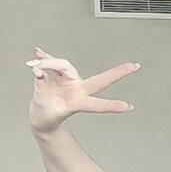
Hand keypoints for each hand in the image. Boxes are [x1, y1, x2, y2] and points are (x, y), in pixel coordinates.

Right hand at [25, 46, 139, 134]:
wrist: (41, 118)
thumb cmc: (45, 117)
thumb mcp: (42, 106)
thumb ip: (41, 87)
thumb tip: (39, 71)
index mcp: (77, 102)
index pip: (97, 104)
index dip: (112, 105)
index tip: (129, 107)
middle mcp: (78, 90)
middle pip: (101, 80)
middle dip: (117, 73)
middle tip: (134, 66)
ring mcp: (71, 82)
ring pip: (65, 65)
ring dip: (49, 62)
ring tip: (36, 62)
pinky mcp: (60, 76)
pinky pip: (53, 64)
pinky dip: (44, 59)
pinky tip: (39, 53)